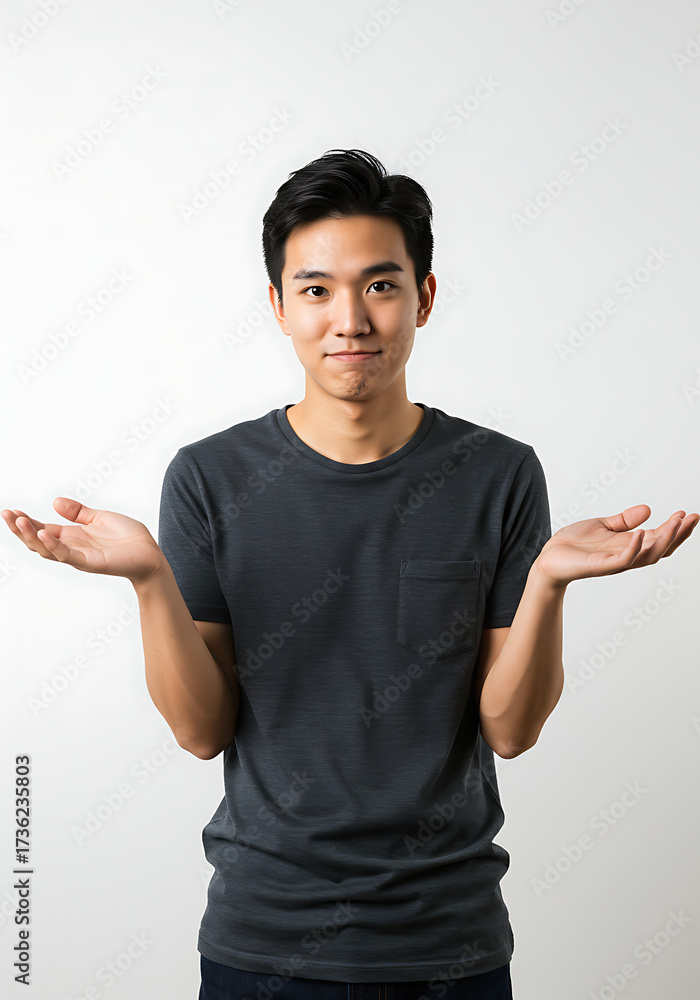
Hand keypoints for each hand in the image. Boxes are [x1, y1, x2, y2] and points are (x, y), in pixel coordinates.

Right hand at [1, 498, 165, 584]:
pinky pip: (67, 555)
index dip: (25, 521)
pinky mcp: (90, 562)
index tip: (10, 511)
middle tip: (6, 514)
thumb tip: (55, 502)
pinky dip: (53, 546)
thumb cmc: (128, 538)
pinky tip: (43, 534)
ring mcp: (78, 556)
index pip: (41, 529)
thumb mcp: (99, 518)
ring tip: (19, 521)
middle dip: (20, 529)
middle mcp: (71, 547)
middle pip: (37, 541)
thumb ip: (78, 512)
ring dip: (31, 536)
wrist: (150, 553)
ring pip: (46, 550)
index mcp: (71, 536)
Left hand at [534, 505, 698, 586]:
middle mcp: (626, 556)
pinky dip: (634, 547)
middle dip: (678, 534)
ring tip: (675, 523)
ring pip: (648, 555)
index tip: (687, 514)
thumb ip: (624, 520)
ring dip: (664, 539)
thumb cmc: (573, 545)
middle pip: (661, 549)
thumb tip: (648, 509)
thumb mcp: (603, 525)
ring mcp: (615, 562)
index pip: (658, 539)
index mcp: (628, 546)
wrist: (548, 558)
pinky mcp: (601, 566)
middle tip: (692, 518)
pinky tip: (642, 533)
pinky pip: (623, 560)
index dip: (675, 528)